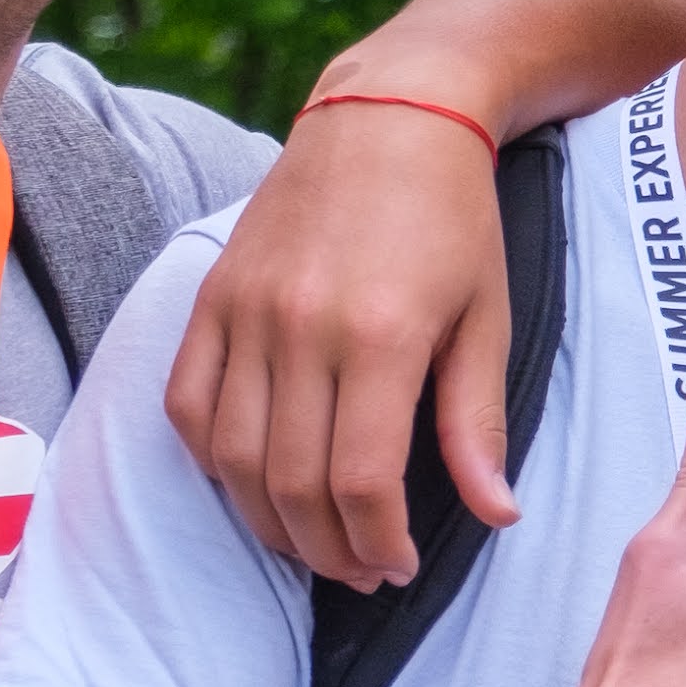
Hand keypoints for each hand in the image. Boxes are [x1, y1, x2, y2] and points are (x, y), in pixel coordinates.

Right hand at [169, 95, 514, 589]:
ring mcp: (247, 309)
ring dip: (268, 521)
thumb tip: (497, 516)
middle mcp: (303, 325)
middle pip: (293, 483)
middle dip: (328, 550)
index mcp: (382, 334)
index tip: (398, 566)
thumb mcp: (487, 318)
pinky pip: (188, 403)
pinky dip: (211, 460)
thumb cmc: (454, 218)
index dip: (378, 544)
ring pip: (233, 457)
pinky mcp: (212, 295)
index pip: (362, 482)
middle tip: (359, 571)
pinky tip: (250, 484)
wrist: (390, 115)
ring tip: (310, 543)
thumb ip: (477, 423)